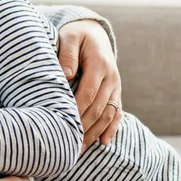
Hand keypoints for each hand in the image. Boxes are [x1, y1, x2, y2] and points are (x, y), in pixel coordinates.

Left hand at [58, 20, 121, 148]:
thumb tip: (66, 74)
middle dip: (84, 126)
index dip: (77, 109)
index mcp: (100, 63)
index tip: (63, 122)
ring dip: (95, 132)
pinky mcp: (116, 92)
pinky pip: (117, 112)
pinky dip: (111, 128)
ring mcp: (116, 86)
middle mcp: (112, 77)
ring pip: (108, 114)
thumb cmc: (76, 35)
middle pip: (99, 107)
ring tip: (80, 148)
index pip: (89, 91)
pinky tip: (104, 143)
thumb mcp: (70, 36)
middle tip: (68, 143)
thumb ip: (68, 54)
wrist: (95, 32)